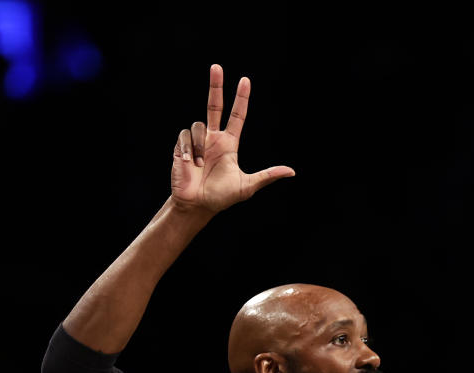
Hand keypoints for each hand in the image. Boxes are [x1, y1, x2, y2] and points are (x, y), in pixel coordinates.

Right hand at [170, 64, 294, 214]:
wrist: (198, 205)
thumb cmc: (222, 196)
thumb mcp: (248, 186)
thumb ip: (267, 176)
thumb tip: (291, 171)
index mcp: (229, 144)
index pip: (237, 116)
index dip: (241, 99)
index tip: (245, 81)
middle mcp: (213, 138)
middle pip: (214, 105)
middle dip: (215, 85)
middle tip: (217, 66)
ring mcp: (197, 141)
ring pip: (198, 126)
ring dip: (201, 148)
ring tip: (201, 166)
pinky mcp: (181, 146)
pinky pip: (185, 137)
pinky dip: (189, 150)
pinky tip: (190, 164)